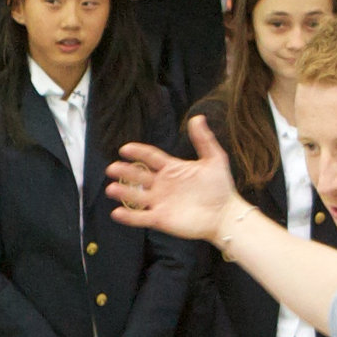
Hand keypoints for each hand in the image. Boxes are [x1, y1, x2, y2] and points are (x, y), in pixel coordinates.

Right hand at [105, 116, 241, 243]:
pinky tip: (116, 212)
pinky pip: (141, 217)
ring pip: (136, 196)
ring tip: (111, 189)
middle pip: (139, 175)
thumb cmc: (221, 187)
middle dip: (125, 172)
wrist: (226, 214)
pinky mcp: (160, 219)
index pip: (150, 157)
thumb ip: (204, 140)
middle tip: (112, 168)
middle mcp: (162, 185)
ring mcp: (160, 202)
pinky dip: (128, 216)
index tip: (125, 149)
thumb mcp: (214, 159)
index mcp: (172, 169)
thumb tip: (197, 117)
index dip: (138, 152)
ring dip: (123, 192)